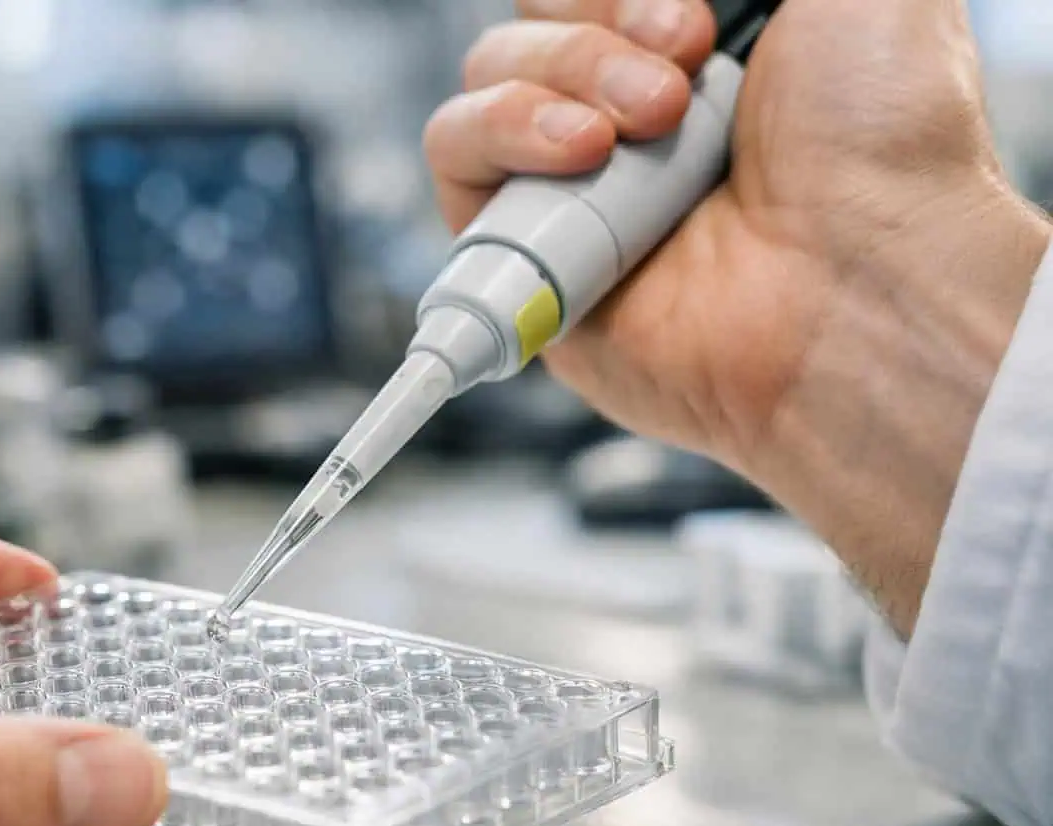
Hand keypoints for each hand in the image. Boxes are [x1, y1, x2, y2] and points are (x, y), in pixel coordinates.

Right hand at [425, 0, 1051, 629]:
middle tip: (682, 76)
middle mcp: (635, 126)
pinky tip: (578, 155)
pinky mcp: (526, 259)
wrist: (863, 284)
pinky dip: (497, 131)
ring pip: (487, 75)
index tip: (700, 17)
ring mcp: (576, 193)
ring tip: (635, 130)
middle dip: (597, 26)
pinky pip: (455, 159)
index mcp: (711, 61)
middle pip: (535, 23)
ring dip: (556, 73)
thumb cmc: (884, 149)